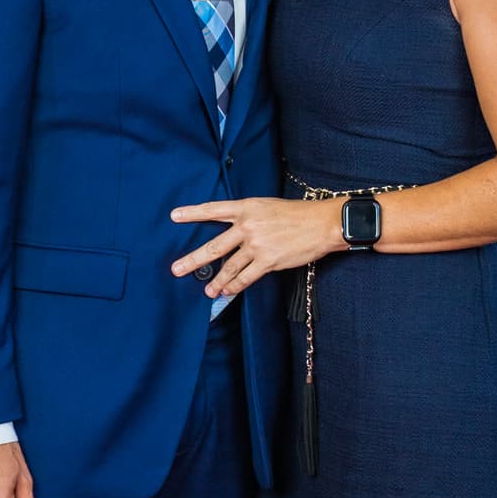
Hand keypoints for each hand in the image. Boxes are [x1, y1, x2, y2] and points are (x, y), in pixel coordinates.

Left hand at [171, 196, 342, 297]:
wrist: (322, 223)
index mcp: (247, 208)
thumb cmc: (298, 214)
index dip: (193, 213)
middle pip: (214, 246)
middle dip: (193, 259)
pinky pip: (246, 277)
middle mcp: (248, 226)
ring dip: (216, 281)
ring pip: (229, 267)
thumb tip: (235, 232)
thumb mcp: (268, 206)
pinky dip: (235, 286)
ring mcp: (257, 244)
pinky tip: (227, 291)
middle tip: (176, 269)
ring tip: (207, 290)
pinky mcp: (268, 261)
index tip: (174, 216)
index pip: (213, 209)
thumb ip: (249, 217)